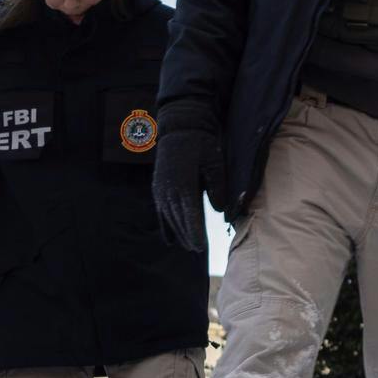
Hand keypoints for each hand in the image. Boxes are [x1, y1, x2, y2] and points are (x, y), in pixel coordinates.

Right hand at [153, 127, 223, 252]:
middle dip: (188, 236)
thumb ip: (218, 187)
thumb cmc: (202, 144)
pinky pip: (161, 211)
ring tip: (188, 245)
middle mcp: (169, 190)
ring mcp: (161, 189)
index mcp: (184, 185)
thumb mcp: (215, 162)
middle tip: (198, 249)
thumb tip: (219, 210)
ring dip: (178, 232)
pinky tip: (170, 239)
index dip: (195, 233)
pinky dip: (165, 225)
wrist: (180, 128)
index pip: (190, 216)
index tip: (202, 247)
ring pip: (169, 217)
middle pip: (178, 220)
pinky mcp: (158, 187)